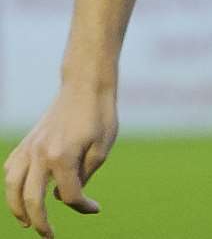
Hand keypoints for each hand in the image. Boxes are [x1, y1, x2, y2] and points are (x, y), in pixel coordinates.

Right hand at [4, 86, 115, 237]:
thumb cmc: (100, 114)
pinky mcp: (27, 142)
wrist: (86, 83)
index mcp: (62, 157)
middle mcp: (40, 154)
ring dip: (17, 209)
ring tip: (28, 223)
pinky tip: (21, 193)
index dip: (83, 207)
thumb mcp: (103, 147)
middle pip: (32, 200)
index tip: (95, 209)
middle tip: (49, 237)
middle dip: (40, 223)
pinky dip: (13, 185)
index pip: (69, 196)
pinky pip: (11, 169)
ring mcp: (30, 147)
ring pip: (13, 187)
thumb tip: (65, 197)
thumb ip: (84, 175)